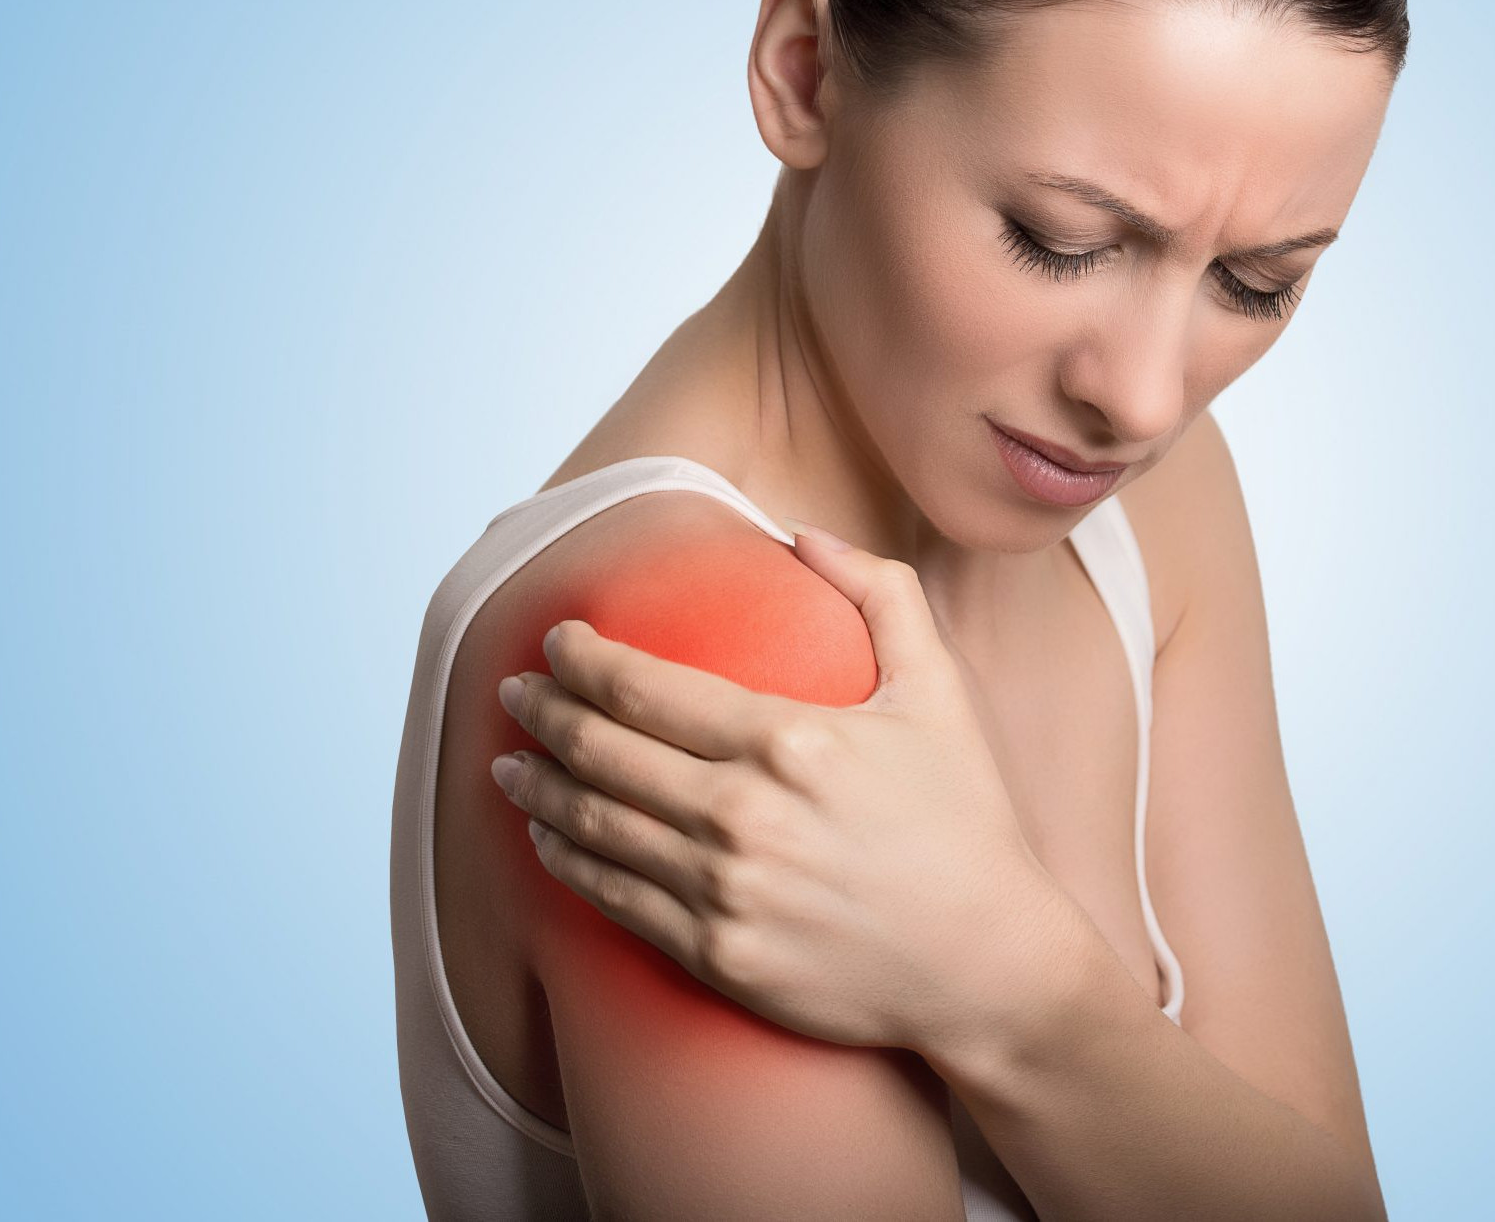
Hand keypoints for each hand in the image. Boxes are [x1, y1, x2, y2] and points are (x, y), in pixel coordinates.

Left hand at [489, 524, 1084, 1057]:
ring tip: (508, 760)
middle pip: (601, 751)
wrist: (985, 961)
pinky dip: (566, 862)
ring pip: (593, 827)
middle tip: (516, 690)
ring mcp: (725, 891)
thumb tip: (803, 534)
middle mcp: (743, 814)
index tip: (558, 639)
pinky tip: (547, 837)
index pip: (644, 686)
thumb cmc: (964, 819)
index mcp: (787, 738)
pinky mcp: (718, 956)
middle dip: (543, 712)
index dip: (583, 657)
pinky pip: (614, 900)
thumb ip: (880, 594)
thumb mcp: (938, 690)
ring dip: (537, 786)